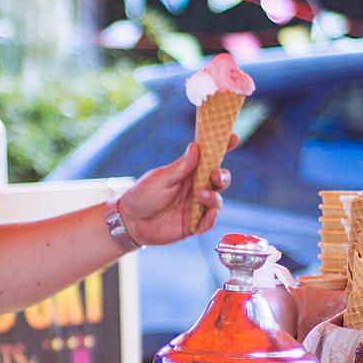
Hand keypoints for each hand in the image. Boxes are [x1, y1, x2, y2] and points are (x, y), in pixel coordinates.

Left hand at [117, 139, 235, 245]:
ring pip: (216, 200)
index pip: (210, 158)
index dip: (223, 148)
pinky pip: (208, 222)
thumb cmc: (143, 195)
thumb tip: (196, 147)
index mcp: (189, 172)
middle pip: (219, 180)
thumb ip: (180, 167)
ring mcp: (196, 206)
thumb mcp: (161, 178)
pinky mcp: (193, 224)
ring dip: (213, 197)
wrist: (129, 221)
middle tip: (216, 175)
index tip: (233, 138)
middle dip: (223, 176)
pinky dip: (211, 218)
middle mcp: (196, 187)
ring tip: (199, 195)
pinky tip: (209, 214)